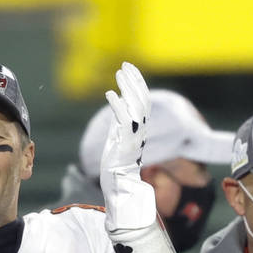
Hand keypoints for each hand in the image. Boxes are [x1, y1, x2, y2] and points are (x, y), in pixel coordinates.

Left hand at [99, 62, 156, 231]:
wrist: (119, 187)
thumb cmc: (116, 165)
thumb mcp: (116, 138)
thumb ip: (119, 121)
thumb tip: (117, 102)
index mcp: (137, 128)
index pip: (142, 100)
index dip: (136, 83)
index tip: (128, 68)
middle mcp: (139, 130)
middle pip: (142, 100)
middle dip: (134, 80)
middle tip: (124, 65)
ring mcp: (134, 137)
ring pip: (137, 107)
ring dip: (128, 88)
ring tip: (118, 73)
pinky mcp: (126, 145)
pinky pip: (125, 121)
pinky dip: (118, 106)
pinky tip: (110, 94)